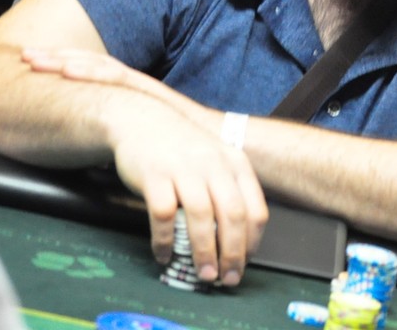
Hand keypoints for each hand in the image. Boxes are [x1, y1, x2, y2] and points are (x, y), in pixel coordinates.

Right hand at [21, 48, 268, 285]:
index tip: (246, 263)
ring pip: (202, 218)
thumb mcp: (215, 159)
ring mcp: (184, 168)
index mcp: (234, 163)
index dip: (253, 241)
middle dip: (233, 254)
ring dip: (204, 252)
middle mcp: (214, 164)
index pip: (256, 208)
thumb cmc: (181, 147)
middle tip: (228, 278)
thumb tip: (238, 238)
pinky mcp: (154, 175)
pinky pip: (164, 215)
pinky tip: (164, 254)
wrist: (141, 119)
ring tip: (203, 274)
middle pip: (232, 216)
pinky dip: (165, 240)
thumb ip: (229, 189)